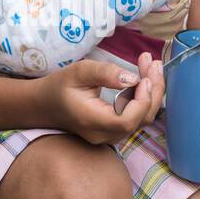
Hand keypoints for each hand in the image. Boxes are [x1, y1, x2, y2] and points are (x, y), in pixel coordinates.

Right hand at [36, 51, 165, 144]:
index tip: (143, 77)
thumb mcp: (79, 71)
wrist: (46, 104)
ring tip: (151, 65)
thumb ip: (105, 73)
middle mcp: (104, 134)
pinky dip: (145, 97)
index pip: (126, 121)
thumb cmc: (60, 86)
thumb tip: (133, 79)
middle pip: (141, 120)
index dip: (141, 101)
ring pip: (142, 119)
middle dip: (153, 90)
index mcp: (92, 122)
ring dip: (152, 92)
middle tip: (152, 62)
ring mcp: (111, 135)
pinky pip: (137, 116)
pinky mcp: (115, 130)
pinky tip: (146, 77)